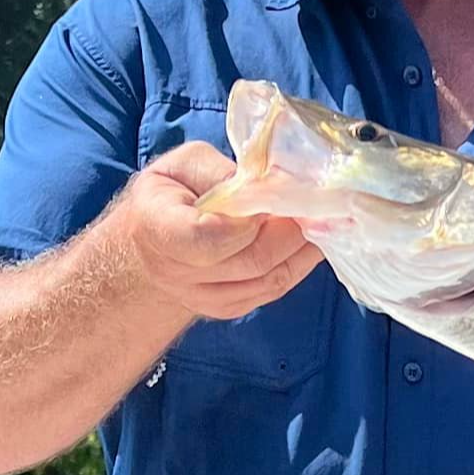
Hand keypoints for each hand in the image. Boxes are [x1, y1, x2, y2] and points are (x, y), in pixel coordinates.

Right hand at [117, 142, 320, 320]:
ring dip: (303, 249)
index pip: (205, 239)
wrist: (149, 247)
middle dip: (291, 231)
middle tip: (317, 205)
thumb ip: (222, 171)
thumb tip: (268, 182)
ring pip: (268, 279)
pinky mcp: (226, 309)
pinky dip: (298, 264)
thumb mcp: (184, 165)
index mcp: (157, 227)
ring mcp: (201, 298)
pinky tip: (311, 240)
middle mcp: (175, 272)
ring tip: (324, 220)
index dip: (247, 222)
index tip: (271, 198)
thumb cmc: (168, 195)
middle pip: (251, 260)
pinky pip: (272, 290)